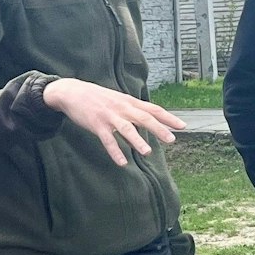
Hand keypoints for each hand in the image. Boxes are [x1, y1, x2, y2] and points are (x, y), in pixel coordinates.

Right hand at [42, 78, 184, 165]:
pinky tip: (122, 163)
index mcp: (128, 102)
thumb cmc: (98, 99)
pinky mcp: (96, 124)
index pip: (152, 109)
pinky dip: (115, 151)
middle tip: (172, 139)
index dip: (168, 118)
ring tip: (147, 152)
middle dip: (158, 129)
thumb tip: (147, 127)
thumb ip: (132, 113)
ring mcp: (109, 116)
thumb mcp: (118, 101)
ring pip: (126, 129)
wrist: (72, 92)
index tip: (183, 126)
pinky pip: (107, 140)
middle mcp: (121, 108)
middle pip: (143, 118)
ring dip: (137, 140)